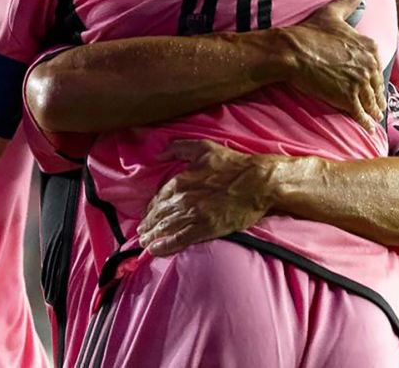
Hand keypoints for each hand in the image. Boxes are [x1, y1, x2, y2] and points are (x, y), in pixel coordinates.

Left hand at [138, 140, 283, 255]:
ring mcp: (193, 215)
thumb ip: (178, 148)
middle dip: (148, 224)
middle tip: (141, 232)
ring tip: (145, 242)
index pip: (158, 198)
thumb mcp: (203, 148)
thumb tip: (159, 154)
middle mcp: (183, 199)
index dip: (151, 208)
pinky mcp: (205, 228)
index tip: (147, 214)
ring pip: (166, 228)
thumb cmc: (232, 164)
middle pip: (158, 215)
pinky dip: (165, 246)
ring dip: (153, 236)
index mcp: (180, 181)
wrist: (257, 182)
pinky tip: (156, 250)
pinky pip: (179, 239)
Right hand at [277, 0, 384, 132]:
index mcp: (369, 47)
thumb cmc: (310, 31)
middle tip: (376, 105)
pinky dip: (364, 122)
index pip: (377, 66)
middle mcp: (369, 66)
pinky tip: (367, 128)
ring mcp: (359, 84)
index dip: (374, 76)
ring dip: (372, 110)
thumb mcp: (333, 13)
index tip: (373, 83)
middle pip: (376, 86)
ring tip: (373, 117)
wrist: (291, 51)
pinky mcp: (347, 99)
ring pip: (370, 101)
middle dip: (376, 96)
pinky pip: (360, 114)